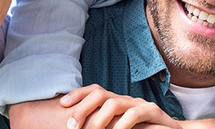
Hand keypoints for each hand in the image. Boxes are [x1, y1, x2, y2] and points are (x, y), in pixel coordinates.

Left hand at [60, 84, 181, 128]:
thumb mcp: (118, 126)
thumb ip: (102, 124)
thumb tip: (79, 126)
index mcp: (115, 101)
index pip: (94, 90)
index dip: (77, 94)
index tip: (62, 104)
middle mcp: (124, 99)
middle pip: (100, 93)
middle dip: (82, 107)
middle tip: (71, 126)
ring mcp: (138, 103)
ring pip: (114, 103)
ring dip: (98, 120)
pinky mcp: (152, 111)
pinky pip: (134, 115)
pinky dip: (121, 126)